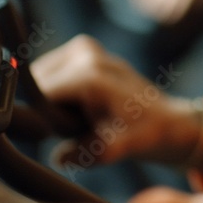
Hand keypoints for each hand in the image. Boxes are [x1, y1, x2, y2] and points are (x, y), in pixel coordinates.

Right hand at [32, 36, 202, 169]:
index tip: (56, 134)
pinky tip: (83, 103)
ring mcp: (83, 47)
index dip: (37, 119)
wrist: (166, 120)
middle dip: (47, 109)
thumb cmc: (141, 136)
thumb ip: (82, 154)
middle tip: (78, 125)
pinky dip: (58, 91)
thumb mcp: (113, 151)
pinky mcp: (83, 47)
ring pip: (40, 80)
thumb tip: (57, 156)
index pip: (37, 97)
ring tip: (83, 114)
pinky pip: (50, 74)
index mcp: (88, 76)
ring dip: (52, 101)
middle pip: (36, 87)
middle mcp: (84, 53)